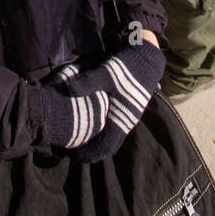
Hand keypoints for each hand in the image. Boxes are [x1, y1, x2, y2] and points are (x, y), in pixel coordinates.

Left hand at [48, 41, 165, 161]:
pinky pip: (114, 126)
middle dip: (92, 149)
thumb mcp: (106, 73)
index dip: (90, 154)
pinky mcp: (127, 109)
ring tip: (80, 138)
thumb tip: (67, 89)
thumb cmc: (128, 69)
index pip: (105, 147)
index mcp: (122, 120)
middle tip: (73, 149)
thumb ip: (88, 82)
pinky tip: (92, 123)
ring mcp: (128, 116)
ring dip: (98, 140)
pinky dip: (103, 130)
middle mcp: (126, 122)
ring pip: (111, 136)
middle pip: (108, 144)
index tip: (74, 156)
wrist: (147, 59)